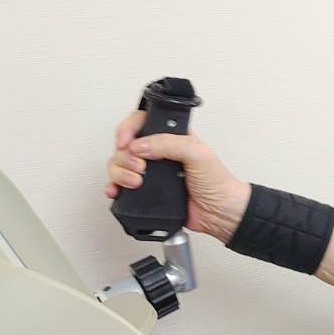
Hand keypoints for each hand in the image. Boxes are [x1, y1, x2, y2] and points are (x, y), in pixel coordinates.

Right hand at [104, 109, 249, 242]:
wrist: (219, 212)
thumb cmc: (216, 182)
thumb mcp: (198, 153)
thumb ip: (169, 143)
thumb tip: (139, 145)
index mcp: (171, 136)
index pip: (140, 122)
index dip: (127, 129)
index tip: (126, 142)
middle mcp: (158, 152)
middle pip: (124, 145)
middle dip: (125, 155)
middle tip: (140, 167)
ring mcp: (150, 172)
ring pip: (119, 164)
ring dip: (120, 172)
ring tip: (136, 182)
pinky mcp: (145, 191)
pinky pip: (120, 185)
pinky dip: (114, 187)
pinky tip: (117, 191)